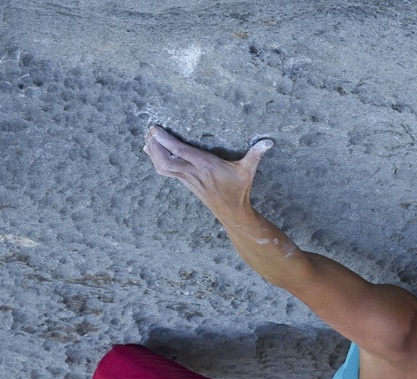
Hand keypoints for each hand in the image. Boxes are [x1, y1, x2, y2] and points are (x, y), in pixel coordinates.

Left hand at [143, 126, 272, 222]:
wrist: (232, 212)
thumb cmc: (239, 190)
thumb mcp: (248, 170)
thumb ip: (256, 154)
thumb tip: (269, 142)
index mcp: (206, 166)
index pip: (180, 151)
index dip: (165, 140)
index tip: (155, 128)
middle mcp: (193, 173)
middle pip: (165, 160)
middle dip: (154, 146)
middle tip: (149, 131)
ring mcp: (188, 180)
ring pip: (163, 167)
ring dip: (153, 154)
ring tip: (147, 139)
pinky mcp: (186, 183)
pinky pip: (166, 171)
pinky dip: (157, 161)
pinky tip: (152, 152)